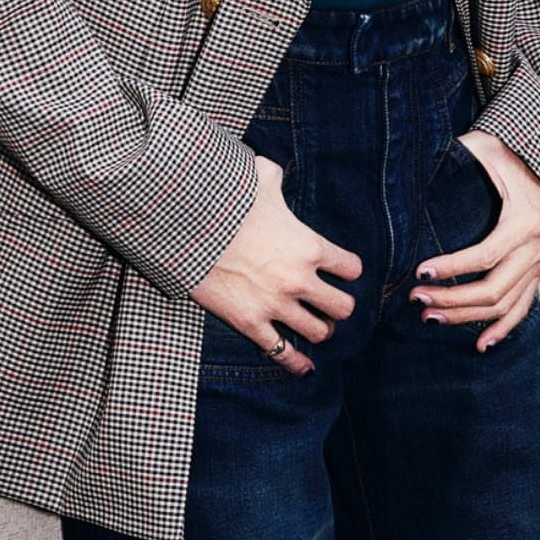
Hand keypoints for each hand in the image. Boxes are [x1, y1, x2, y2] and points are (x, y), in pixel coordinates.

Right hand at [191, 156, 360, 375]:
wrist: (188, 227)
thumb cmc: (226, 201)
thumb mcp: (257, 177)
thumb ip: (273, 176)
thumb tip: (271, 172)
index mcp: (310, 246)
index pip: (351, 268)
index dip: (348, 269)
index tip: (342, 270)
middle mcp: (300, 280)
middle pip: (343, 308)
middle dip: (339, 305)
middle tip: (329, 301)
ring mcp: (276, 305)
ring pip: (319, 332)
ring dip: (319, 328)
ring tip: (314, 324)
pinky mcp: (250, 323)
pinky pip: (282, 353)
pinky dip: (296, 362)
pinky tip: (305, 367)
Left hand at [409, 129, 539, 351]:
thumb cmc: (506, 154)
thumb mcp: (483, 150)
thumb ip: (458, 158)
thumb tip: (417, 165)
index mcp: (525, 222)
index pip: (485, 255)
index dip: (452, 268)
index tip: (420, 273)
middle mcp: (536, 248)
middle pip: (493, 289)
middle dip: (452, 299)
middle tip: (417, 300)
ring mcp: (539, 264)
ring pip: (503, 305)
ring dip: (466, 316)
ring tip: (430, 317)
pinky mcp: (537, 273)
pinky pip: (522, 308)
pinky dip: (502, 329)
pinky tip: (480, 344)